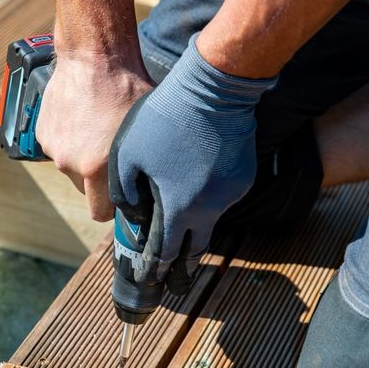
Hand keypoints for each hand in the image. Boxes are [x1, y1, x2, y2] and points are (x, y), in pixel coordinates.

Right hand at [36, 53, 153, 220]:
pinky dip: (69, 139)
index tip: (123, 195)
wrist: (94, 55)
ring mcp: (53, 147)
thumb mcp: (147, 131)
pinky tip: (84, 118)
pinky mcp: (42, 132)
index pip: (99, 212)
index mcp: (95, 167)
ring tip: (98, 129)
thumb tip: (156, 189)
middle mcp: (69, 162)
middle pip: (86, 189)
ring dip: (83, 156)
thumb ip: (145, 165)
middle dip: (99, 179)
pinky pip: (59, 147)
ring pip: (72, 166)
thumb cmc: (127, 88)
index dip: (114, 206)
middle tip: (113, 152)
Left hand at [109, 33, 276, 290]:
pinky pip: (222, 197)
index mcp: (180, 206)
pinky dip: (208, 199)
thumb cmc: (166, 118)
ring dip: (196, 225)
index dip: (157, 268)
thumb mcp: (128, 153)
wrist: (215, 88)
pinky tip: (196, 186)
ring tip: (181, 227)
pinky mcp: (243, 177)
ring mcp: (232, 192)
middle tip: (175, 278)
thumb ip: (125, 191)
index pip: (168, 250)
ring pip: (211, 218)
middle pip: (197, 245)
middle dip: (184, 265)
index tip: (149, 280)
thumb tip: (133, 213)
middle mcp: (211, 206)